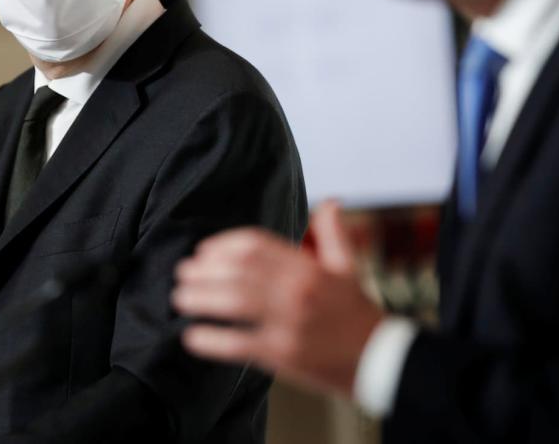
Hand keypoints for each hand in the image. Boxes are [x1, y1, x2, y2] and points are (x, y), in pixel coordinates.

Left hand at [172, 200, 384, 396]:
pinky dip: (211, 340)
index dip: (223, 245)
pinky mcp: (282, 355)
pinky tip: (192, 336)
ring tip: (180, 298)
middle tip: (183, 272)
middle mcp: (296, 291)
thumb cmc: (356, 311)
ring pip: (233, 303)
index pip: (255, 245)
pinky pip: (238, 344)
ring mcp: (288, 323)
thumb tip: (330, 201)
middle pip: (238, 271)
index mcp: (308, 267)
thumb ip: (332, 231)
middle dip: (204, 271)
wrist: (378, 358)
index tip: (204, 251)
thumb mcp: (348, 266)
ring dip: (200, 298)